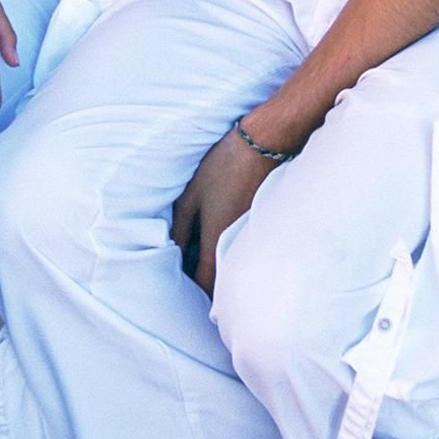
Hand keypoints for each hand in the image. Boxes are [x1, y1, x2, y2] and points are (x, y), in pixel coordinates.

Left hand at [171, 125, 276, 297]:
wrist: (264, 144)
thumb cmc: (224, 167)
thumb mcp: (191, 196)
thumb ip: (182, 228)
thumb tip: (174, 251)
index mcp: (217, 240)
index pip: (204, 284)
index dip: (193, 294)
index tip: (181, 294)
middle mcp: (239, 245)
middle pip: (223, 282)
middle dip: (208, 289)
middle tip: (192, 285)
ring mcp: (253, 236)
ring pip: (236, 266)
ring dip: (223, 274)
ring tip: (205, 268)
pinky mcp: (262, 226)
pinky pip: (245, 251)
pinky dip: (234, 256)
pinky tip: (223, 245)